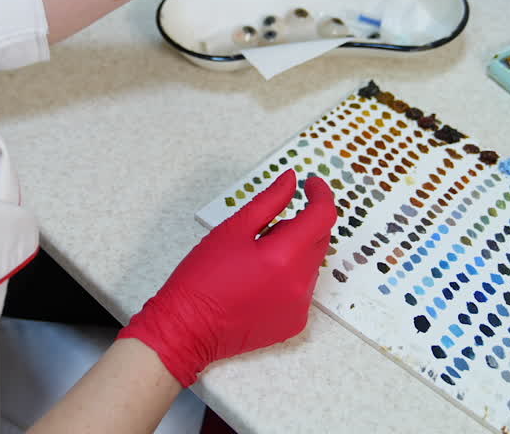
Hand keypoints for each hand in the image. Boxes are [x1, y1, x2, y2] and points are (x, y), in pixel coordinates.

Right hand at [117, 170, 336, 386]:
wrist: (187, 329)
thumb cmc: (202, 277)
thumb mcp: (233, 229)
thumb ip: (269, 201)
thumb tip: (292, 179)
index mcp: (285, 256)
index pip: (322, 216)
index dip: (320, 194)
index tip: (310, 184)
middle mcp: (300, 283)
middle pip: (319, 239)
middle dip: (302, 224)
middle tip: (267, 227)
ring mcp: (300, 306)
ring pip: (311, 264)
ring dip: (294, 252)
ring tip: (256, 260)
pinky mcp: (295, 322)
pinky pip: (302, 289)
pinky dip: (289, 277)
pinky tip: (259, 282)